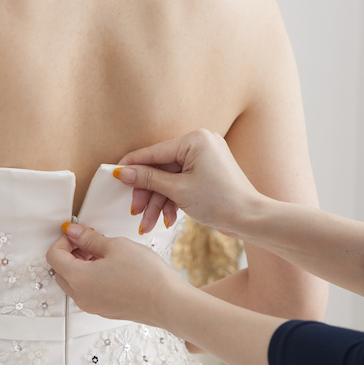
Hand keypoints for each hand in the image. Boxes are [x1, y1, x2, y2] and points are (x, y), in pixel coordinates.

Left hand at [46, 223, 183, 326]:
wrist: (168, 303)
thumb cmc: (145, 275)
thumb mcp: (115, 246)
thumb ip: (89, 239)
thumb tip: (73, 233)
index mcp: (78, 279)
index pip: (54, 256)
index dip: (63, 240)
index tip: (77, 233)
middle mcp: (81, 296)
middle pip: (61, 271)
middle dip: (70, 253)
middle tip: (89, 241)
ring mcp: (93, 306)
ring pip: (74, 283)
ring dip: (81, 265)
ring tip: (103, 252)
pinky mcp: (104, 310)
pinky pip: (88, 292)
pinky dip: (91, 278)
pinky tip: (111, 267)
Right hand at [116, 129, 263, 236]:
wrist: (251, 219)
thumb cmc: (220, 201)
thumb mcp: (178, 190)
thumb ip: (148, 178)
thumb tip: (121, 172)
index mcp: (194, 140)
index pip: (153, 152)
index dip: (131, 166)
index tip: (113, 176)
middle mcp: (200, 143)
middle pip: (160, 168)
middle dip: (148, 194)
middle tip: (135, 211)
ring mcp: (204, 158)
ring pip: (169, 179)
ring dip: (158, 202)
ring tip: (149, 224)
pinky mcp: (206, 172)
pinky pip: (181, 183)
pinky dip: (172, 200)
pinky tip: (166, 219)